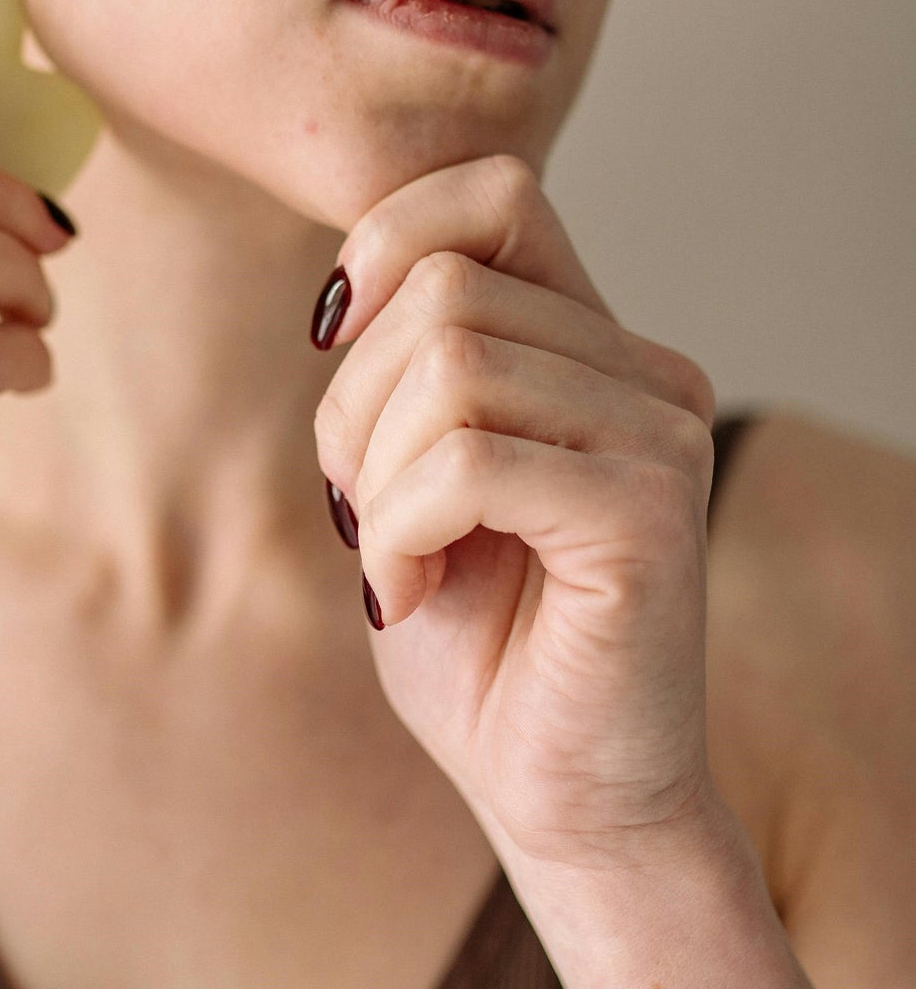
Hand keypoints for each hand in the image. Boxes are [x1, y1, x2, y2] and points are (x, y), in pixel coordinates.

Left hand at [312, 154, 719, 868]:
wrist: (555, 794)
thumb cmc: (476, 637)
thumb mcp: (407, 469)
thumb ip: (407, 363)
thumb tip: (346, 287)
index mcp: (591, 344)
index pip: (493, 194)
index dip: (388, 238)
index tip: (330, 332)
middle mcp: (643, 371)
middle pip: (444, 288)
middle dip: (354, 403)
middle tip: (361, 506)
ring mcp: (659, 435)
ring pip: (451, 363)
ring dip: (372, 473)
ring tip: (391, 558)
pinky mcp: (649, 513)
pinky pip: (468, 460)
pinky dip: (398, 528)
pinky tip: (407, 593)